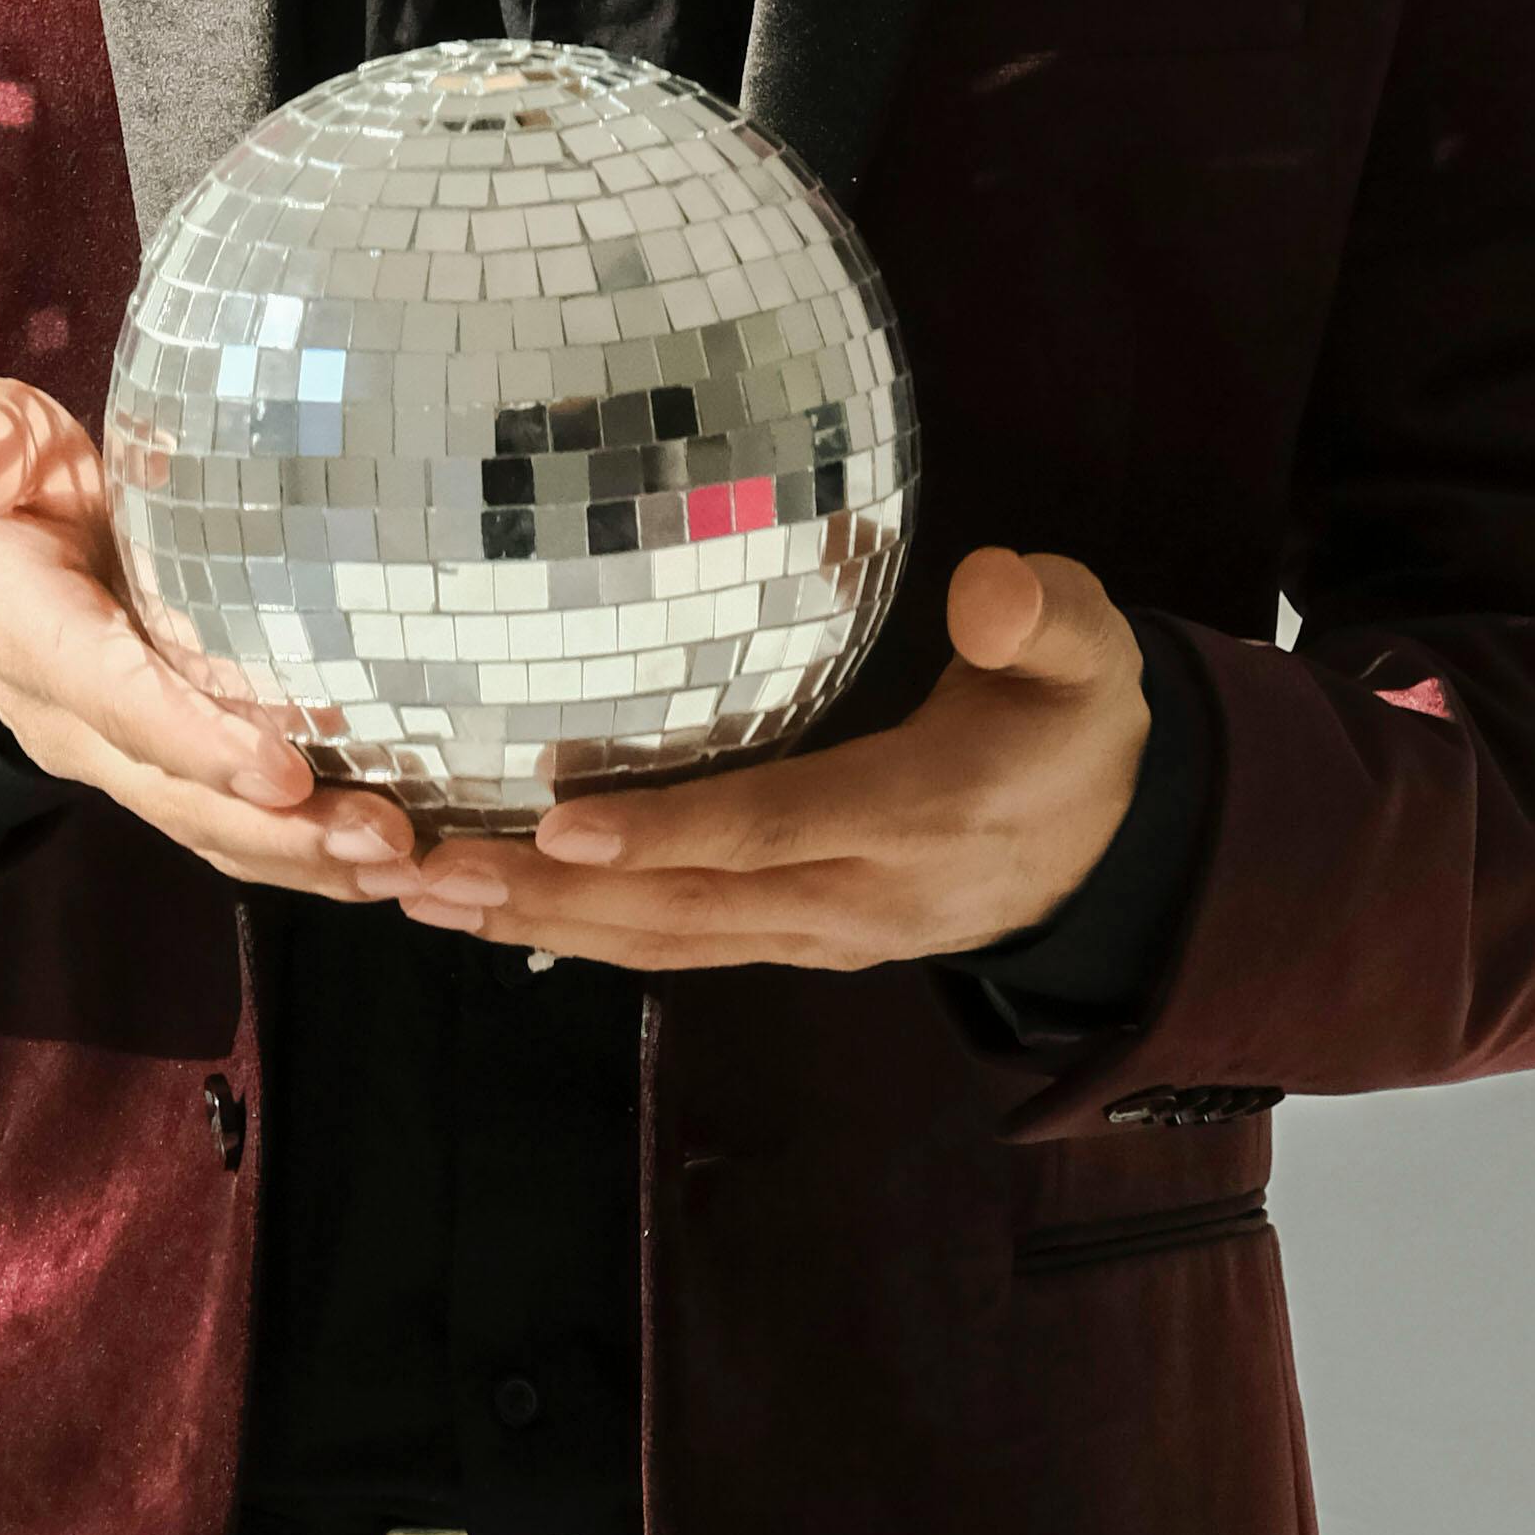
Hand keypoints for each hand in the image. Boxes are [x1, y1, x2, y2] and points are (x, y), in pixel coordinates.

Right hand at [0, 380, 422, 902]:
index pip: (114, 700)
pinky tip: (385, 862)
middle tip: (386, 838)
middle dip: (279, 830)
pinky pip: (224, 827)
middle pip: (175, 795)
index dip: (197, 743)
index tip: (285, 774)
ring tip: (404, 862)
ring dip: (306, 858)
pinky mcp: (155, 769)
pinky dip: (302, 857)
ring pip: (205, 827)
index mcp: (27, 632)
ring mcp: (111, 756)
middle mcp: (67, 718)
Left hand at [392, 544, 1147, 969]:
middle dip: (551, 898)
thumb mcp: (1091, 654)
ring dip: (541, 927)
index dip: (670, 833)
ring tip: (424, 896)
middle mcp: (859, 898)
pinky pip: (679, 949)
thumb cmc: (1075, 726)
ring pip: (668, 943)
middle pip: (688, 909)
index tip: (559, 824)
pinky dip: (584, 936)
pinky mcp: (796, 943)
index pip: (777, 828)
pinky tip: (498, 915)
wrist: (1110, 855)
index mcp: (921, 818)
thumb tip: (988, 585)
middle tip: (426, 872)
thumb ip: (1047, 614)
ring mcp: (823, 937)